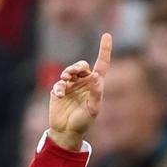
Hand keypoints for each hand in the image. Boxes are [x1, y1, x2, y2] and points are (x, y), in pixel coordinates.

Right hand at [47, 33, 111, 151]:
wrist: (66, 132)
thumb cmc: (83, 121)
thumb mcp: (93, 108)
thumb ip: (96, 92)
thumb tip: (96, 76)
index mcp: (95, 85)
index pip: (101, 64)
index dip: (104, 50)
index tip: (106, 35)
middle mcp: (84, 83)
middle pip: (82, 66)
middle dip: (77, 67)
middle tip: (72, 73)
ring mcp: (71, 86)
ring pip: (70, 71)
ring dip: (68, 73)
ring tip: (66, 79)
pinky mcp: (59, 91)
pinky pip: (59, 84)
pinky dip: (60, 88)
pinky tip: (60, 95)